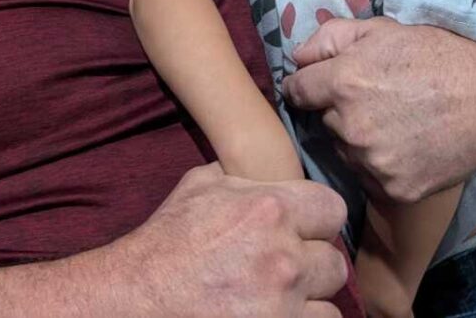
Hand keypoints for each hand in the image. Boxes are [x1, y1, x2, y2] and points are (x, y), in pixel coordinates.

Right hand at [120, 162, 348, 317]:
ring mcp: (283, 304)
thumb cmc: (168, 239)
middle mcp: (284, 256)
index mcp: (269, 209)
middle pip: (335, 261)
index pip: (334, 209)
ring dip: (309, 300)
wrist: (141, 295)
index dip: (319, 219)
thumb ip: (242, 177)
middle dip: (312, 263)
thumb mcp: (200, 185)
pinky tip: (277, 314)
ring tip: (280, 296)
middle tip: (284, 267)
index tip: (305, 229)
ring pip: (330, 302)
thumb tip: (265, 171)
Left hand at [282, 17, 475, 203]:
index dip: (308, 86)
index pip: (296, 91)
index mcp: (343, 82)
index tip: (320, 87)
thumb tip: (296, 59)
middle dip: (340, 109)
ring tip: (396, 122)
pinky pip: (370, 176)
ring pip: (346, 150)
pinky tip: (407, 146)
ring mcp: (373, 161)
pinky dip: (382, 165)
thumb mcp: (381, 28)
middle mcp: (351, 125)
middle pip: (324, 120)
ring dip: (359, 139)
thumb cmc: (438, 55)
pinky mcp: (394, 189)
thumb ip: (329, 38)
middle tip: (377, 99)